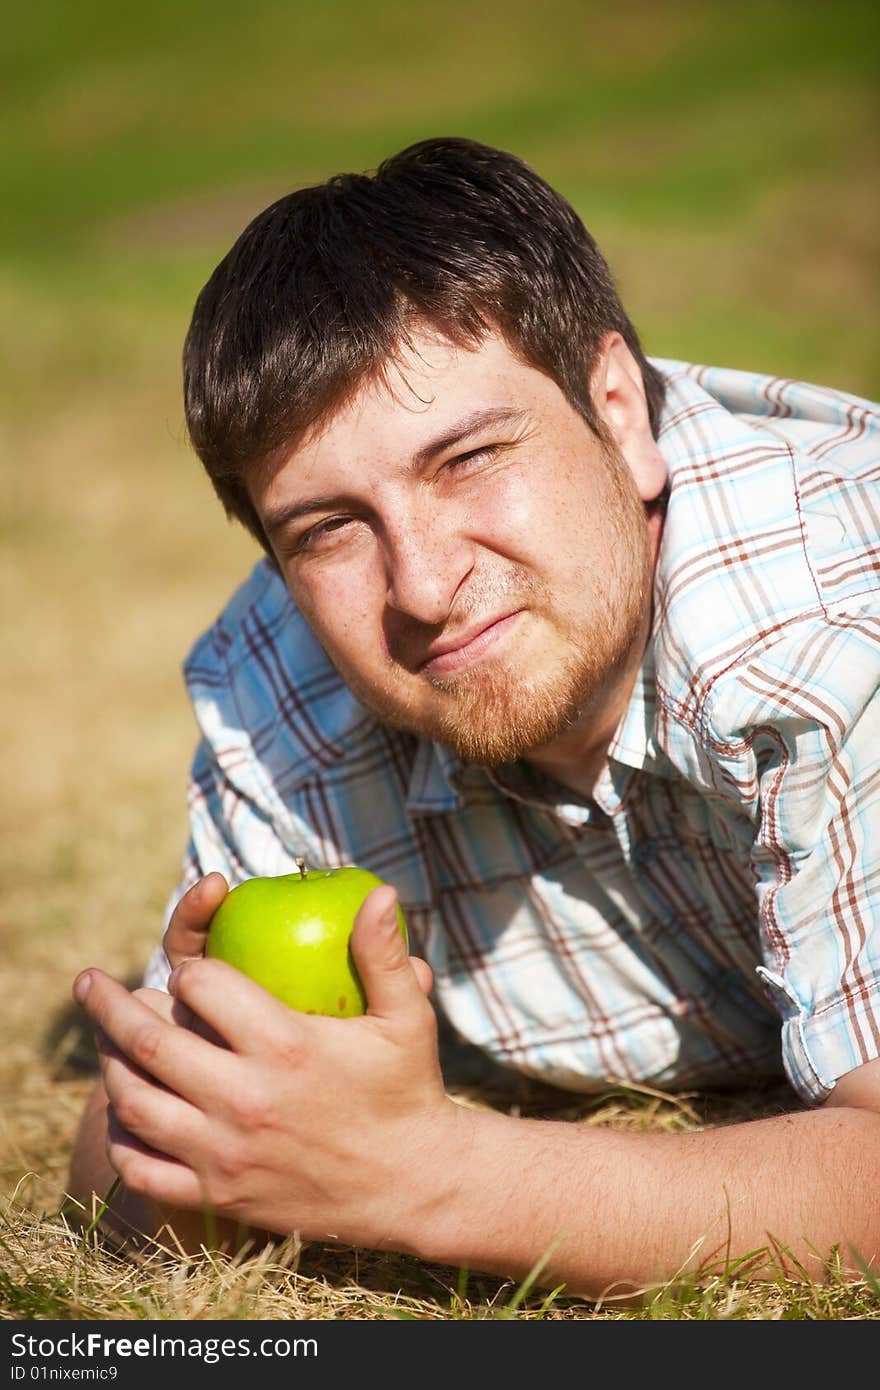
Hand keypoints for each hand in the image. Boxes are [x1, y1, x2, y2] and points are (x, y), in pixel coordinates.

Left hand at [73, 885, 460, 1251]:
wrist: (412, 1186)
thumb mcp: (406, 1017)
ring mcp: (225, 1152)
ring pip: (135, 1102)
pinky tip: (125, 1114)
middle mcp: (245, 1097)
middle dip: (110, 1003)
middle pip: (148, 1040)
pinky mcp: (219, 1195)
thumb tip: (380, 893)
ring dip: (110, 1065)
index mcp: (286, 1044)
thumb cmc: (408, 1091)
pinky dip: (123, 1138)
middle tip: (89, 982)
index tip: (189, 970)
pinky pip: (144, 1168)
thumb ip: (383, 954)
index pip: (203, 986)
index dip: (188, 969)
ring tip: (105, 1042)